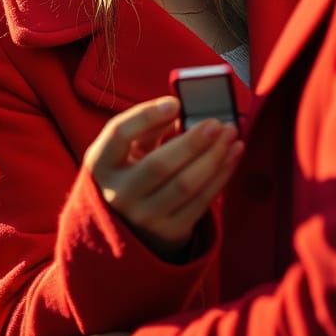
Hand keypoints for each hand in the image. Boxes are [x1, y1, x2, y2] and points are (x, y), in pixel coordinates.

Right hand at [83, 97, 243, 258]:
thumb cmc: (132, 174)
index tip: (175, 103)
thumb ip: (150, 128)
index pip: (119, 134)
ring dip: (214, 157)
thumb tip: (181, 109)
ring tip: (231, 135)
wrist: (128, 228)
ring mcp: (144, 217)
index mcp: (101, 165)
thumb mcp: (129, 151)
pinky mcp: (170, 232)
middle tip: (217, 123)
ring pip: (185, 185)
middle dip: (193, 142)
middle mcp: (119, 194)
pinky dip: (221, 175)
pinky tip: (233, 154)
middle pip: (159, 164)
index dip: (146, 116)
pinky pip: (202, 201)